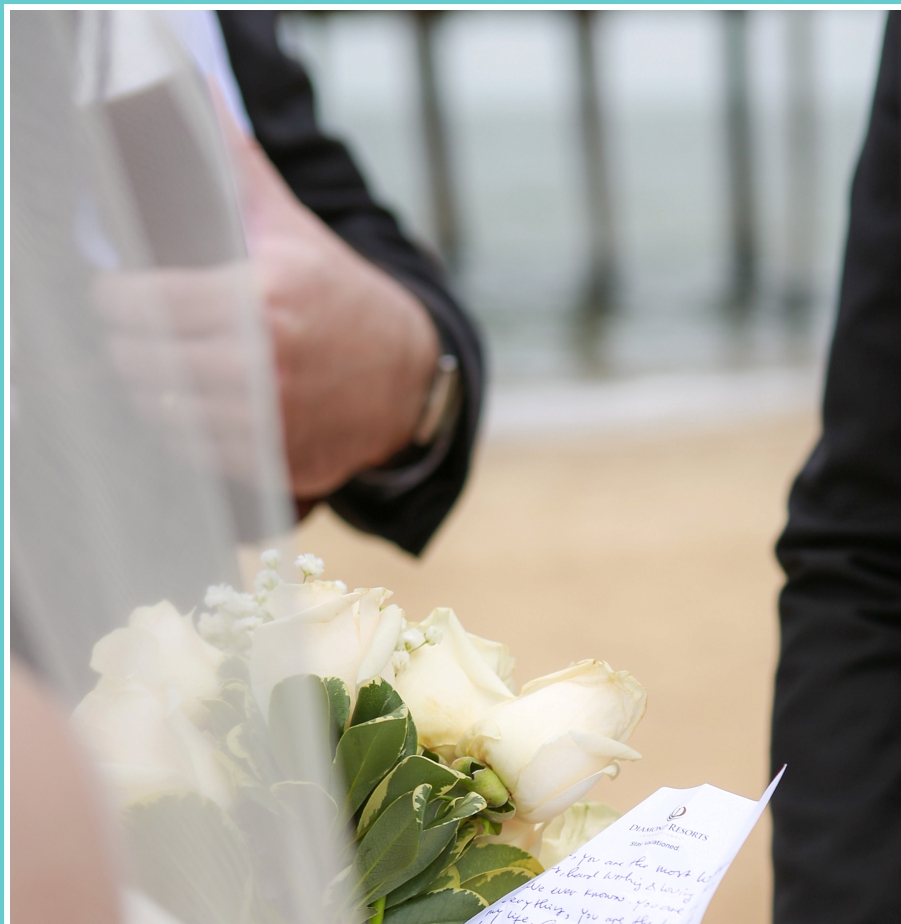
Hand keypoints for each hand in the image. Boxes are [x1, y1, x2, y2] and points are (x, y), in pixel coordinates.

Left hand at [91, 133, 440, 500]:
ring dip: (145, 390)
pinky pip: (192, 452)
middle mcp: (264, 367)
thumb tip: (201, 97)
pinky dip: (177, 429)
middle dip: (125, 344)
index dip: (114, 298)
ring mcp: (268, 423)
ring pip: (162, 411)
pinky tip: (185, 403)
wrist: (402, 377)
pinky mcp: (271, 463)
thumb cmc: (337, 297)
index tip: (112, 291)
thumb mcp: (291, 227)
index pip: (147, 304)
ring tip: (152, 366)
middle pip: (145, 362)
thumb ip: (237, 167)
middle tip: (129, 331)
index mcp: (262, 301)